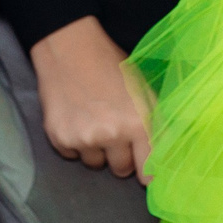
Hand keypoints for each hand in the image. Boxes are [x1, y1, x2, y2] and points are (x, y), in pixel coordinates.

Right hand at [31, 16, 150, 182]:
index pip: (148, 172)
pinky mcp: (60, 138)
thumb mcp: (144, 92)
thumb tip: (163, 160)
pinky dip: (75, 143)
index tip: (145, 172)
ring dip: (97, 150)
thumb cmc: (112, 68)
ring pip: (95, 164)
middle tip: (116, 133)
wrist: (70, 49)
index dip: (147, 173)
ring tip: (94, 121)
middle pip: (121, 170)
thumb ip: (156, 127)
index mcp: (138, 124)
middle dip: (121, 157)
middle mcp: (112, 135)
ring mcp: (83, 139)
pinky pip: (72, 156)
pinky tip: (77, 119)